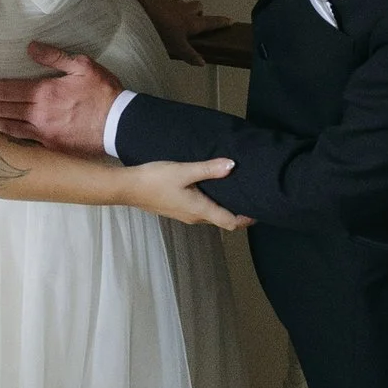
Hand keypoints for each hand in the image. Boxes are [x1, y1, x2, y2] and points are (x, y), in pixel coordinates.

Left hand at [0, 42, 123, 155]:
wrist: (120, 125)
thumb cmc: (104, 93)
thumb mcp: (83, 65)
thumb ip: (55, 56)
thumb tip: (31, 46)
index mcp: (45, 92)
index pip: (6, 90)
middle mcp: (38, 114)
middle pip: (2, 108)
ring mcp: (43, 133)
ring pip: (7, 127)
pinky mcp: (50, 147)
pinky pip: (22, 141)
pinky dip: (5, 136)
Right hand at [123, 158, 251, 230]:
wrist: (128, 187)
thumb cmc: (156, 179)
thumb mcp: (184, 171)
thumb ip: (209, 169)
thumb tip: (232, 165)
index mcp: (199, 210)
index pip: (230, 222)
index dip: (246, 219)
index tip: (259, 209)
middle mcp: (194, 217)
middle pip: (221, 220)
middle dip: (237, 213)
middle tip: (250, 198)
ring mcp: (183, 215)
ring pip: (210, 215)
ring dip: (223, 208)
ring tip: (233, 192)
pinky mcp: (176, 209)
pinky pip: (199, 211)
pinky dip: (211, 204)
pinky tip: (210, 190)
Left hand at [137, 0, 231, 65]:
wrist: (141, 15)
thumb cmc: (161, 32)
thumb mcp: (176, 48)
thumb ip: (189, 55)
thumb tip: (202, 62)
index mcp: (192, 22)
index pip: (211, 22)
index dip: (221, 22)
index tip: (229, 21)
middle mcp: (185, 10)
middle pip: (198, 6)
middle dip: (199, 12)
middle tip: (195, 21)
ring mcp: (172, 3)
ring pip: (182, 2)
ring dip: (183, 8)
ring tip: (176, 17)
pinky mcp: (159, 0)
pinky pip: (166, 2)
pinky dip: (166, 7)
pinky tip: (159, 13)